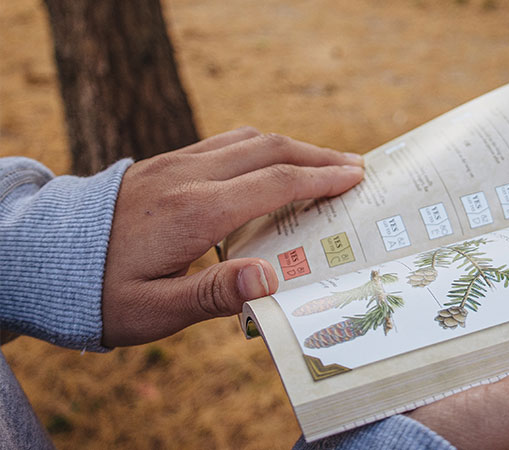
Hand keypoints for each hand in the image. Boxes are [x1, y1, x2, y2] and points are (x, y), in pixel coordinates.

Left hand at [101, 127, 363, 346]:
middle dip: (317, 156)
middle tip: (354, 167)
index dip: (320, 179)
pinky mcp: (163, 164)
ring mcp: (173, 164)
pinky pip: (222, 143)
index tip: (355, 178)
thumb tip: (271, 280)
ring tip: (321, 163)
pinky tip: (269, 163)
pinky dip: (259, 146)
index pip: (273, 183)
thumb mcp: (154, 310)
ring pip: (246, 139)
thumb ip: (213, 294)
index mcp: (194, 212)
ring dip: (290, 147)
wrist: (40, 257)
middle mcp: (188, 177)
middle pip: (268, 149)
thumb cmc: (99, 294)